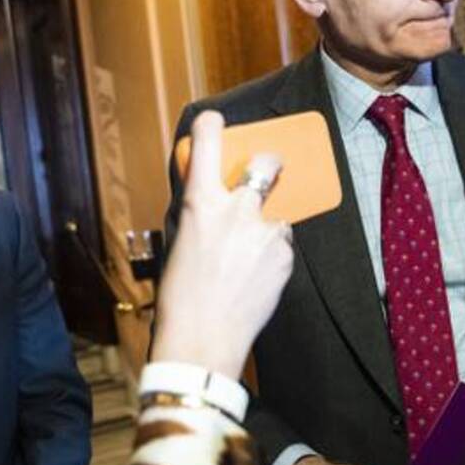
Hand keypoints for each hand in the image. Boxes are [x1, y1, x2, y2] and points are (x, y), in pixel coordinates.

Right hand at [152, 111, 294, 378]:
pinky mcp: (284, 255)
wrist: (202, 341)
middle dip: (270, 164)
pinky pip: (282, 244)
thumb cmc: (181, 296)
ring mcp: (265, 232)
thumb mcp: (180, 242)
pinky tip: (255, 279)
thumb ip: (202, 215)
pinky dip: (273, 256)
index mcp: (200, 202)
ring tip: (248, 261)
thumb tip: (216, 203)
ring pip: (277, 214)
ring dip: (268, 228)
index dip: (212, 125)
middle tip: (268, 172)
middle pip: (266, 163)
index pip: (206, 139)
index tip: (215, 123)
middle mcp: (237, 209)